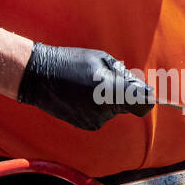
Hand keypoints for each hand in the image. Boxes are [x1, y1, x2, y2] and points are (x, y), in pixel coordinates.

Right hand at [17, 43, 154, 130]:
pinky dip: (97, 107)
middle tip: (105, 80)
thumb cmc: (70, 62)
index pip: (144, 103)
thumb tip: (140, 86)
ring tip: (87, 86)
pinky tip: (81, 96)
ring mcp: (95, 119)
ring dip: (108, 100)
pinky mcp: (87, 125)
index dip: (146, 97)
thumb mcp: (101, 59)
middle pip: (128, 106)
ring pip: (114, 110)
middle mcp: (105, 109)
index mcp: (111, 91)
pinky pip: (101, 116)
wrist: (37, 76)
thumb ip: (124, 74)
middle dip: (123, 94)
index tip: (144, 92)